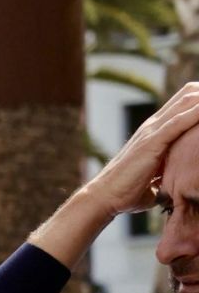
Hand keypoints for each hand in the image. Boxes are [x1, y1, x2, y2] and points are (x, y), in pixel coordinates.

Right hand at [88, 82, 198, 215]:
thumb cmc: (127, 193)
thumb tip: (181, 185)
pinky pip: (179, 121)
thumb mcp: (155, 177)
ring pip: (187, 102)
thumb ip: (169, 173)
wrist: (104, 198)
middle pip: (189, 94)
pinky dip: (197, 113)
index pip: (184, 102)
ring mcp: (152, 131)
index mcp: (154, 131)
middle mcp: (153, 125)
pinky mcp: (152, 142)